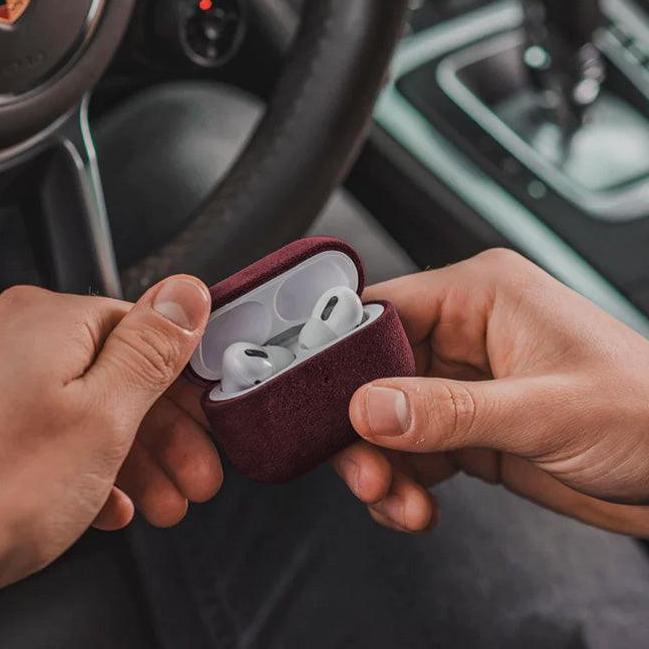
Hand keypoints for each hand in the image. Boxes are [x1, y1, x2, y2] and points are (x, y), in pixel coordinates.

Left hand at [0, 277, 221, 587]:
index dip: (187, 386)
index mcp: (52, 323)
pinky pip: (57, 434)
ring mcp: (4, 381)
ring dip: (137, 461)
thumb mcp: (105, 416)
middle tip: (195, 476)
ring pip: (93, 412)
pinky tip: (108, 504)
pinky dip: (90, 468)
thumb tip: (187, 294)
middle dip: (168, 437)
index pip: (149, 335)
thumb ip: (153, 349)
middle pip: (123, 378)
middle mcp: (21, 339)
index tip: (210, 420)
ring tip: (163, 503)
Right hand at [333, 250, 648, 535]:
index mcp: (480, 297)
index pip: (382, 311)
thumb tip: (372, 407)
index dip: (341, 355)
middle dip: (361, 428)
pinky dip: (404, 482)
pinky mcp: (466, 426)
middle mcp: (464, 334)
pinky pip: (411, 451)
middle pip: (373, 373)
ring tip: (398, 499)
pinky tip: (417, 505)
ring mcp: (463, 383)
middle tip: (366, 470)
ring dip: (382, 464)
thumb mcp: (546, 411)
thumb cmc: (647, 412)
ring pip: (386, 419)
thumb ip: (451, 410)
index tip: (319, 402)